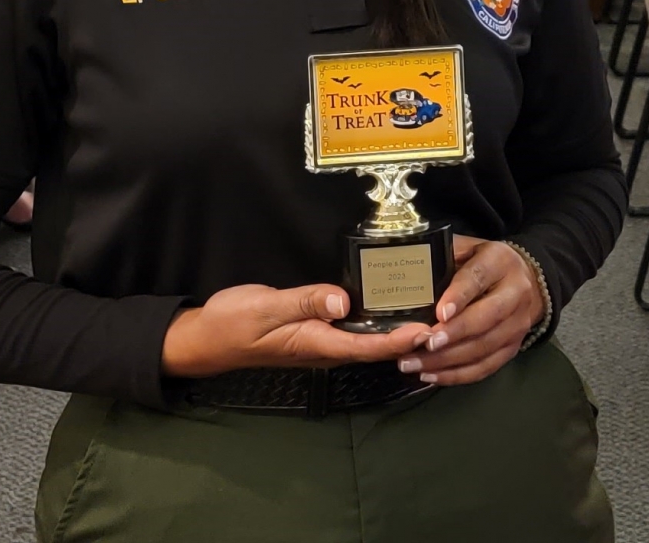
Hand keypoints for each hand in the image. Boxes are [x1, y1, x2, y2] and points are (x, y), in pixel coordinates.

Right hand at [161, 283, 429, 377]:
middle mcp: (323, 347)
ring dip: (393, 331)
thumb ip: (304, 302)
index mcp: (316, 343)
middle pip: (373, 347)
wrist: (208, 337)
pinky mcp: (312, 332)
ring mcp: (318, 341)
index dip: (400, 340)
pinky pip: (350, 331)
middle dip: (407, 337)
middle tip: (440, 318)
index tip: (429, 330)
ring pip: (364, 340)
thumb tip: (343, 301)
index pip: (367, 346)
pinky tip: (383, 308)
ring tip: (423, 313)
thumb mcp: (266, 307)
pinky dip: (372, 323)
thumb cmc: (235, 322)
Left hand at [396, 236, 544, 386]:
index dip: (458, 296)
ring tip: (416, 364)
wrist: (527, 279)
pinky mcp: (513, 348)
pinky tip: (432, 375)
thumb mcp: (468, 248)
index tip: (439, 313)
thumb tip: (410, 267)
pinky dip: (457, 375)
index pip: (477, 278)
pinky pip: (486, 367)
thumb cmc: (485, 262)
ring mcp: (517, 325)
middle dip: (453, 334)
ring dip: (448, 360)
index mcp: (499, 262)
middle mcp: (514, 294)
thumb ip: (445, 254)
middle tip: (424, 343)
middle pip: (485, 319)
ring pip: (484, 348)